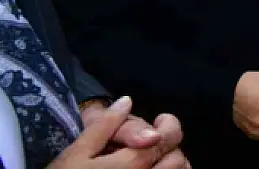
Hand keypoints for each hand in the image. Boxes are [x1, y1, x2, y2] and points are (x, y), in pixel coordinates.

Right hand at [49, 96, 191, 168]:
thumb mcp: (76, 152)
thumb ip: (105, 126)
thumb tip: (126, 102)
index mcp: (130, 164)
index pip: (167, 140)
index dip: (170, 125)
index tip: (163, 120)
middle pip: (177, 161)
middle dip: (170, 147)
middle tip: (155, 142)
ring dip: (174, 165)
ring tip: (155, 159)